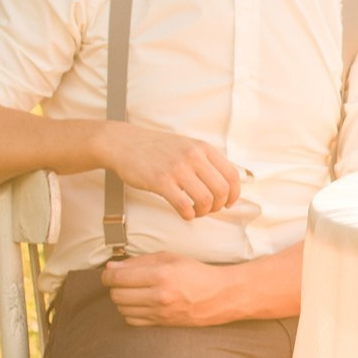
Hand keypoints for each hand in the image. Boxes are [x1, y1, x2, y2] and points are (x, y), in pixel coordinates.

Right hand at [96, 123, 242, 219]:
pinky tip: (184, 214)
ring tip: (195, 212)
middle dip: (219, 206)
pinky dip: (189, 215)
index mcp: (204, 148)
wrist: (124, 143)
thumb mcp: (187, 146)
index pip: (232, 175)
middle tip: (209, 209)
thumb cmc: (157, 149)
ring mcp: (177, 168)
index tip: (228, 203)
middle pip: (222, 190)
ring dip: (204, 212)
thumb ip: (206, 161)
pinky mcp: (161, 181)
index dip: (234, 194)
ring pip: (205, 200)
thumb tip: (225, 184)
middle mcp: (194, 156)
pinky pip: (184, 205)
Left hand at [103, 252, 234, 327]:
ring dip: (123, 300)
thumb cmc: (196, 273)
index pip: (118, 277)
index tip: (109, 273)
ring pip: (122, 309)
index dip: (108, 275)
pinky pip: (132, 321)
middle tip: (122, 282)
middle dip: (114, 287)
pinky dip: (130, 312)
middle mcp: (159, 296)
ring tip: (133, 292)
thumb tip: (112, 268)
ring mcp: (160, 312)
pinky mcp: (161, 324)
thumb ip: (139, 261)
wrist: (220, 296)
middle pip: (117, 295)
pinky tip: (139, 304)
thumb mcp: (170, 258)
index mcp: (161, 275)